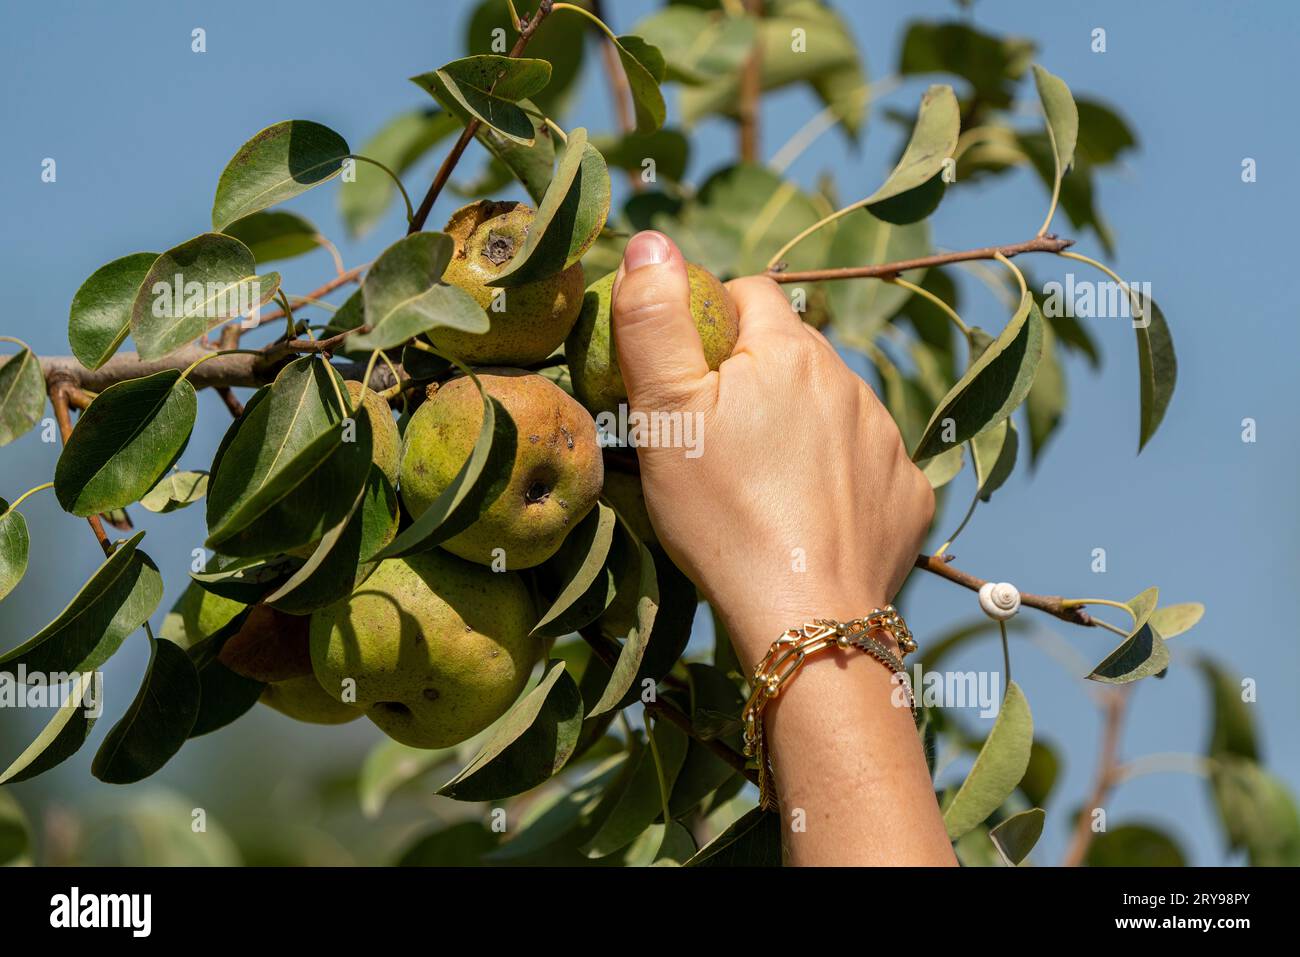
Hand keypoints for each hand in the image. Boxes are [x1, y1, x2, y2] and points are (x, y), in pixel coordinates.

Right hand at [610, 231, 934, 666]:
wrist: (806, 617)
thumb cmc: (722, 514)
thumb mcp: (664, 413)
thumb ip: (653, 320)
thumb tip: (652, 240)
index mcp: (789, 351)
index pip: (750, 292)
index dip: (712, 320)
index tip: (688, 373)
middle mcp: (849, 380)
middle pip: (792, 352)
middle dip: (755, 376)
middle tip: (715, 437)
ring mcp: (886, 438)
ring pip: (831, 406)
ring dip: (799, 425)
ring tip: (761, 486)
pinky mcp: (907, 491)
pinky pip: (867, 463)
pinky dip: (838, 476)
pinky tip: (807, 517)